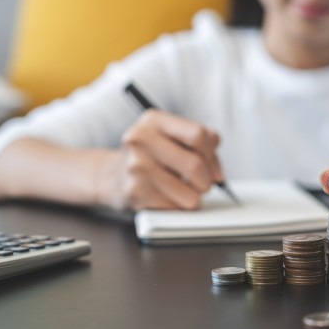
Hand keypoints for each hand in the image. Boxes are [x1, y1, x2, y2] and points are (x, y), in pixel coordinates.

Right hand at [98, 110, 222, 210]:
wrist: (111, 176)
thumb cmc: (150, 156)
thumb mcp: (170, 136)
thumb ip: (200, 140)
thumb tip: (216, 168)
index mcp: (154, 120)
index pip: (198, 135)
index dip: (212, 155)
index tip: (213, 168)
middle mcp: (141, 140)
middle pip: (196, 165)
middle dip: (207, 181)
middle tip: (204, 185)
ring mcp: (136, 167)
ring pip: (190, 193)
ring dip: (195, 197)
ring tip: (185, 192)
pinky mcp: (135, 193)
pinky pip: (175, 207)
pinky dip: (178, 206)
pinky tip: (168, 198)